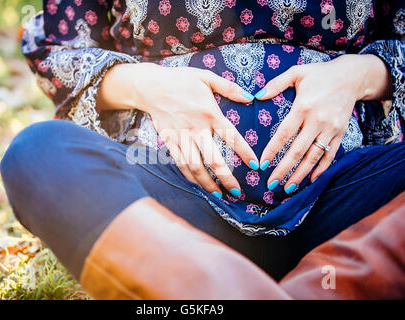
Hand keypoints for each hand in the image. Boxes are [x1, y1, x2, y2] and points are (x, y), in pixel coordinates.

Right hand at [98, 62, 259, 196]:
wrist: (151, 86)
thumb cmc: (181, 80)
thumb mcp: (206, 77)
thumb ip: (229, 87)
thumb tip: (250, 97)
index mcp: (209, 113)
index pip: (231, 136)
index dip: (244, 152)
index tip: (255, 165)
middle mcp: (196, 128)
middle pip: (213, 159)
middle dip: (226, 178)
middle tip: (237, 192)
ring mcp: (181, 137)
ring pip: (195, 166)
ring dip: (207, 183)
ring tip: (218, 195)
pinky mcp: (169, 141)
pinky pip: (180, 163)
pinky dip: (189, 176)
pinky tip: (198, 185)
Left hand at [256, 54, 391, 192]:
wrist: (353, 76)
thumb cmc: (320, 74)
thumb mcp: (297, 72)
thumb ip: (276, 84)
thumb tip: (257, 96)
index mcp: (303, 107)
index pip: (284, 134)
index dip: (272, 150)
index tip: (262, 164)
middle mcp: (317, 121)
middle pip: (298, 151)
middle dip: (283, 169)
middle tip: (271, 184)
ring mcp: (331, 129)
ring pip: (314, 157)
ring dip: (300, 174)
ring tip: (287, 188)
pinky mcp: (340, 133)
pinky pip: (330, 155)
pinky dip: (321, 169)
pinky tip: (311, 180)